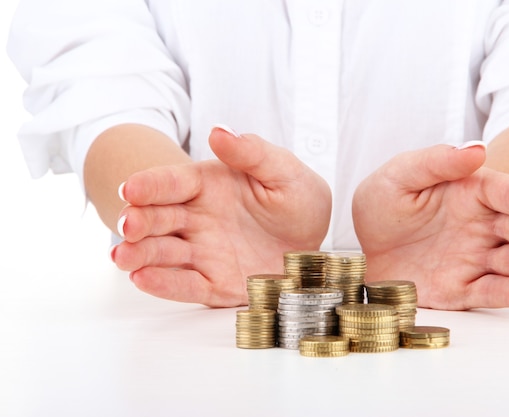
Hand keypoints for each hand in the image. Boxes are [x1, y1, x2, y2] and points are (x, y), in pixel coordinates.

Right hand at [110, 126, 331, 306]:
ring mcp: (202, 252)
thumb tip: (219, 131)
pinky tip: (142, 278)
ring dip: (139, 253)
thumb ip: (253, 153)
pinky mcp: (213, 283)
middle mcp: (197, 218)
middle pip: (158, 218)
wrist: (315, 241)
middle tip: (127, 225)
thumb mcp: (284, 172)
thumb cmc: (297, 200)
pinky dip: (163, 283)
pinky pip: (185, 284)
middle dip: (138, 221)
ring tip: (122, 256)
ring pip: (162, 252)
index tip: (131, 189)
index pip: (173, 182)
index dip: (150, 185)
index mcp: (209, 185)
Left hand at [352, 142, 508, 309]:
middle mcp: (482, 226)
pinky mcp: (463, 289)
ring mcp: (475, 259)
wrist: (361, 246)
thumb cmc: (383, 203)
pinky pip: (492, 292)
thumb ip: (436, 162)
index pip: (508, 192)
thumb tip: (477, 149)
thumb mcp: (400, 175)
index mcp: (472, 193)